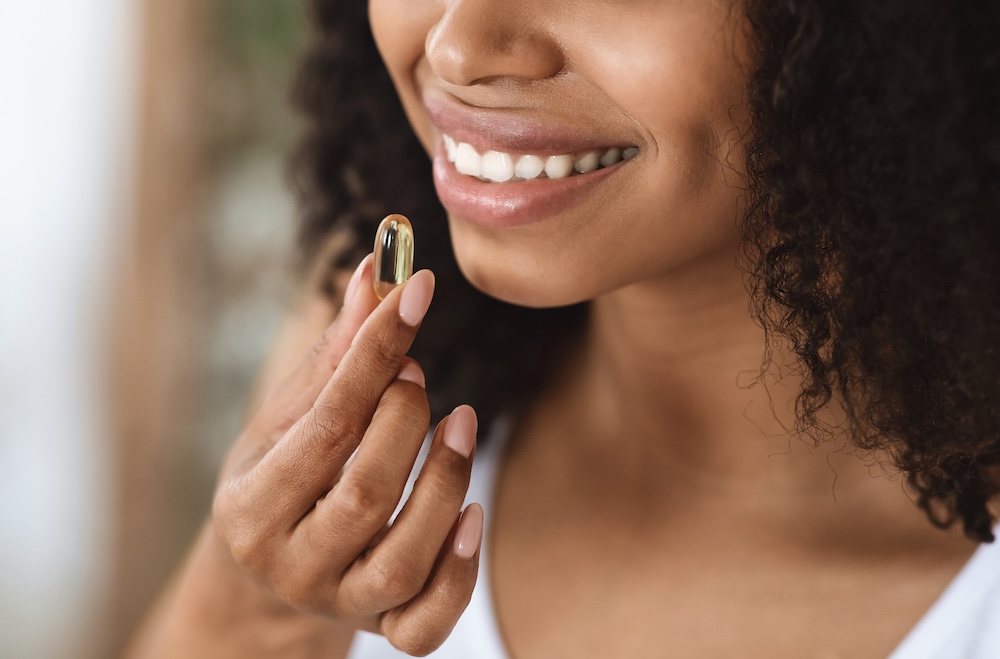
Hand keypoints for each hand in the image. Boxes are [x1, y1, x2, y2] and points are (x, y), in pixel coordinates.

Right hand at [212, 255, 482, 655]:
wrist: (267, 581)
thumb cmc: (283, 480)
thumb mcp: (289, 420)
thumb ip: (336, 355)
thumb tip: (376, 271)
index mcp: (251, 506)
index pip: (326, 424)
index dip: (376, 351)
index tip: (418, 289)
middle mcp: (290, 564)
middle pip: (366, 492)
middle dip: (407, 419)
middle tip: (419, 374)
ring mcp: (337, 603)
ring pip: (404, 557)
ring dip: (445, 479)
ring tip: (461, 420)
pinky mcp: (380, 630)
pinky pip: (427, 622)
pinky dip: (459, 570)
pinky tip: (472, 513)